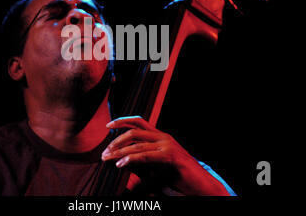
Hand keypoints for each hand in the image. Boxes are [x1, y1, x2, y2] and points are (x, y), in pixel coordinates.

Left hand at [101, 116, 230, 194]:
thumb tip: (120, 159)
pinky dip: (131, 159)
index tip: (108, 125)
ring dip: (119, 152)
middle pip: (134, 132)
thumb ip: (140, 161)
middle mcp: (164, 137)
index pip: (139, 122)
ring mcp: (168, 145)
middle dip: (116, 141)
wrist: (201, 184)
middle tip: (104, 152)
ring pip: (137, 144)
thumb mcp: (155, 167)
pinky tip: (121, 164)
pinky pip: (146, 155)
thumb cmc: (178, 177)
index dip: (122, 121)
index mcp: (161, 136)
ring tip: (108, 159)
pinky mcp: (171, 156)